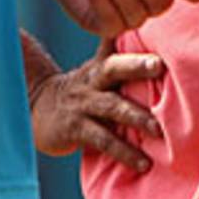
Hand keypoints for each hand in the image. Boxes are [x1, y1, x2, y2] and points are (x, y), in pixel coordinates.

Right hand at [29, 39, 165, 172]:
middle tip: (159, 65)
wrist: (38, 110)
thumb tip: (146, 34)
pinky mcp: (76, 129)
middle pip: (113, 68)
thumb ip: (117, 54)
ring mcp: (83, 104)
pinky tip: (144, 164)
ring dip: (136, 116)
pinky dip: (125, 152)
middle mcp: (92, 81)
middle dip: (137, 66)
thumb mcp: (95, 69)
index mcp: (99, 65)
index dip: (133, 41)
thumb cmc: (81, 90)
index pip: (116, 46)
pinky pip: (103, 140)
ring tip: (158, 130)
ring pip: (111, 106)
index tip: (157, 41)